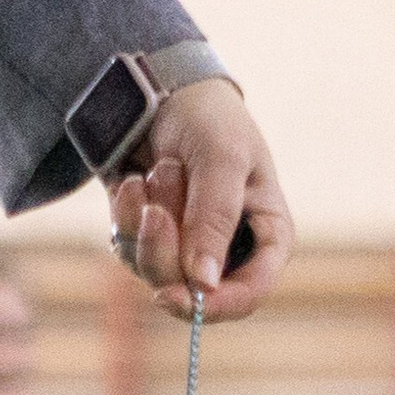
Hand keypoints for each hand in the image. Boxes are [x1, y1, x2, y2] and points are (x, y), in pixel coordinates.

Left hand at [107, 78, 289, 320]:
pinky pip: (128, 250)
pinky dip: (127, 214)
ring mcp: (187, 248)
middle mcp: (229, 250)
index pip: (250, 293)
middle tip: (157, 200)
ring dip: (147, 221)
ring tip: (158, 170)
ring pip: (155, 272)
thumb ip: (215, 218)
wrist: (161, 91)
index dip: (215, 304)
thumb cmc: (208, 117)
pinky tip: (134, 179)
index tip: (172, 296)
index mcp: (268, 235)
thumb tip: (203, 282)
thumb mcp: (222, 157)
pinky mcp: (150, 240)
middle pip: (192, 289)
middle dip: (166, 246)